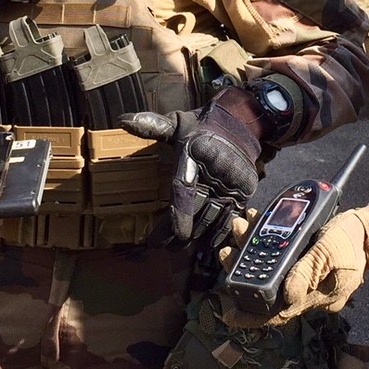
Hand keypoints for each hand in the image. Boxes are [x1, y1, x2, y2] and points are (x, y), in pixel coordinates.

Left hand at [119, 85, 272, 243]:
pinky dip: (220, 233)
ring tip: (179, 247)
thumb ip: (152, 126)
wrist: (242, 122)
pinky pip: (232, 217)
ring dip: (197, 236)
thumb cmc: (202, 126)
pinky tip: (208, 245)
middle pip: (196, 209)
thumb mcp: (177, 122)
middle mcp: (216, 170)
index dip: (176, 215)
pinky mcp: (245, 190)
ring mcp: (233, 182)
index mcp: (195, 152)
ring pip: (213, 218)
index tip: (161, 238)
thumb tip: (123, 121)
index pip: (184, 188)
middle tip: (162, 246)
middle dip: (178, 233)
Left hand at [218, 204, 368, 326]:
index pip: (279, 314)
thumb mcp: (330, 251)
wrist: (368, 230)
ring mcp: (302, 277)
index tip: (228, 314)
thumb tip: (286, 296)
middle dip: (242, 270)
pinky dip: (262, 243)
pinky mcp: (299, 263)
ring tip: (240, 228)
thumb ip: (308, 272)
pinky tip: (254, 225)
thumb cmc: (351, 240)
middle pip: (266, 290)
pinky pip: (275, 259)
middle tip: (228, 251)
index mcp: (316, 296)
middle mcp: (305, 292)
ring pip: (267, 271)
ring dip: (249, 251)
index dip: (251, 317)